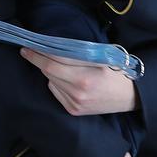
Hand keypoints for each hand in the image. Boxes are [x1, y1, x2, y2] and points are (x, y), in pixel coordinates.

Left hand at [21, 47, 137, 115]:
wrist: (129, 96)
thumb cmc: (115, 71)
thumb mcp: (100, 57)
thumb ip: (77, 53)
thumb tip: (52, 46)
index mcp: (85, 76)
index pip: (54, 61)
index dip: (39, 53)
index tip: (27, 46)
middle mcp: (78, 92)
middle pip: (49, 72)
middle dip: (38, 60)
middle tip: (29, 51)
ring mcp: (75, 103)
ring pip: (50, 81)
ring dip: (49, 71)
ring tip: (55, 64)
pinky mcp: (74, 110)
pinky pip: (56, 92)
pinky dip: (55, 82)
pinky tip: (65, 79)